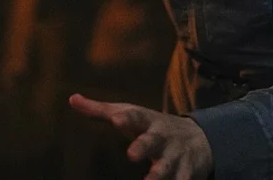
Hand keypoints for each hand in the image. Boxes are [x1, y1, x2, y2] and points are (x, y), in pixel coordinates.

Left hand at [69, 93, 213, 179]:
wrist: (200, 139)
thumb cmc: (152, 127)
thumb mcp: (131, 115)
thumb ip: (100, 111)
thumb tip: (72, 99)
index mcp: (147, 121)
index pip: (135, 117)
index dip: (125, 117)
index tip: (115, 119)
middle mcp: (162, 138)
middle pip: (152, 142)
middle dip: (143, 147)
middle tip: (131, 154)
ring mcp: (175, 157)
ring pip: (167, 168)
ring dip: (158, 175)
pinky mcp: (186, 175)